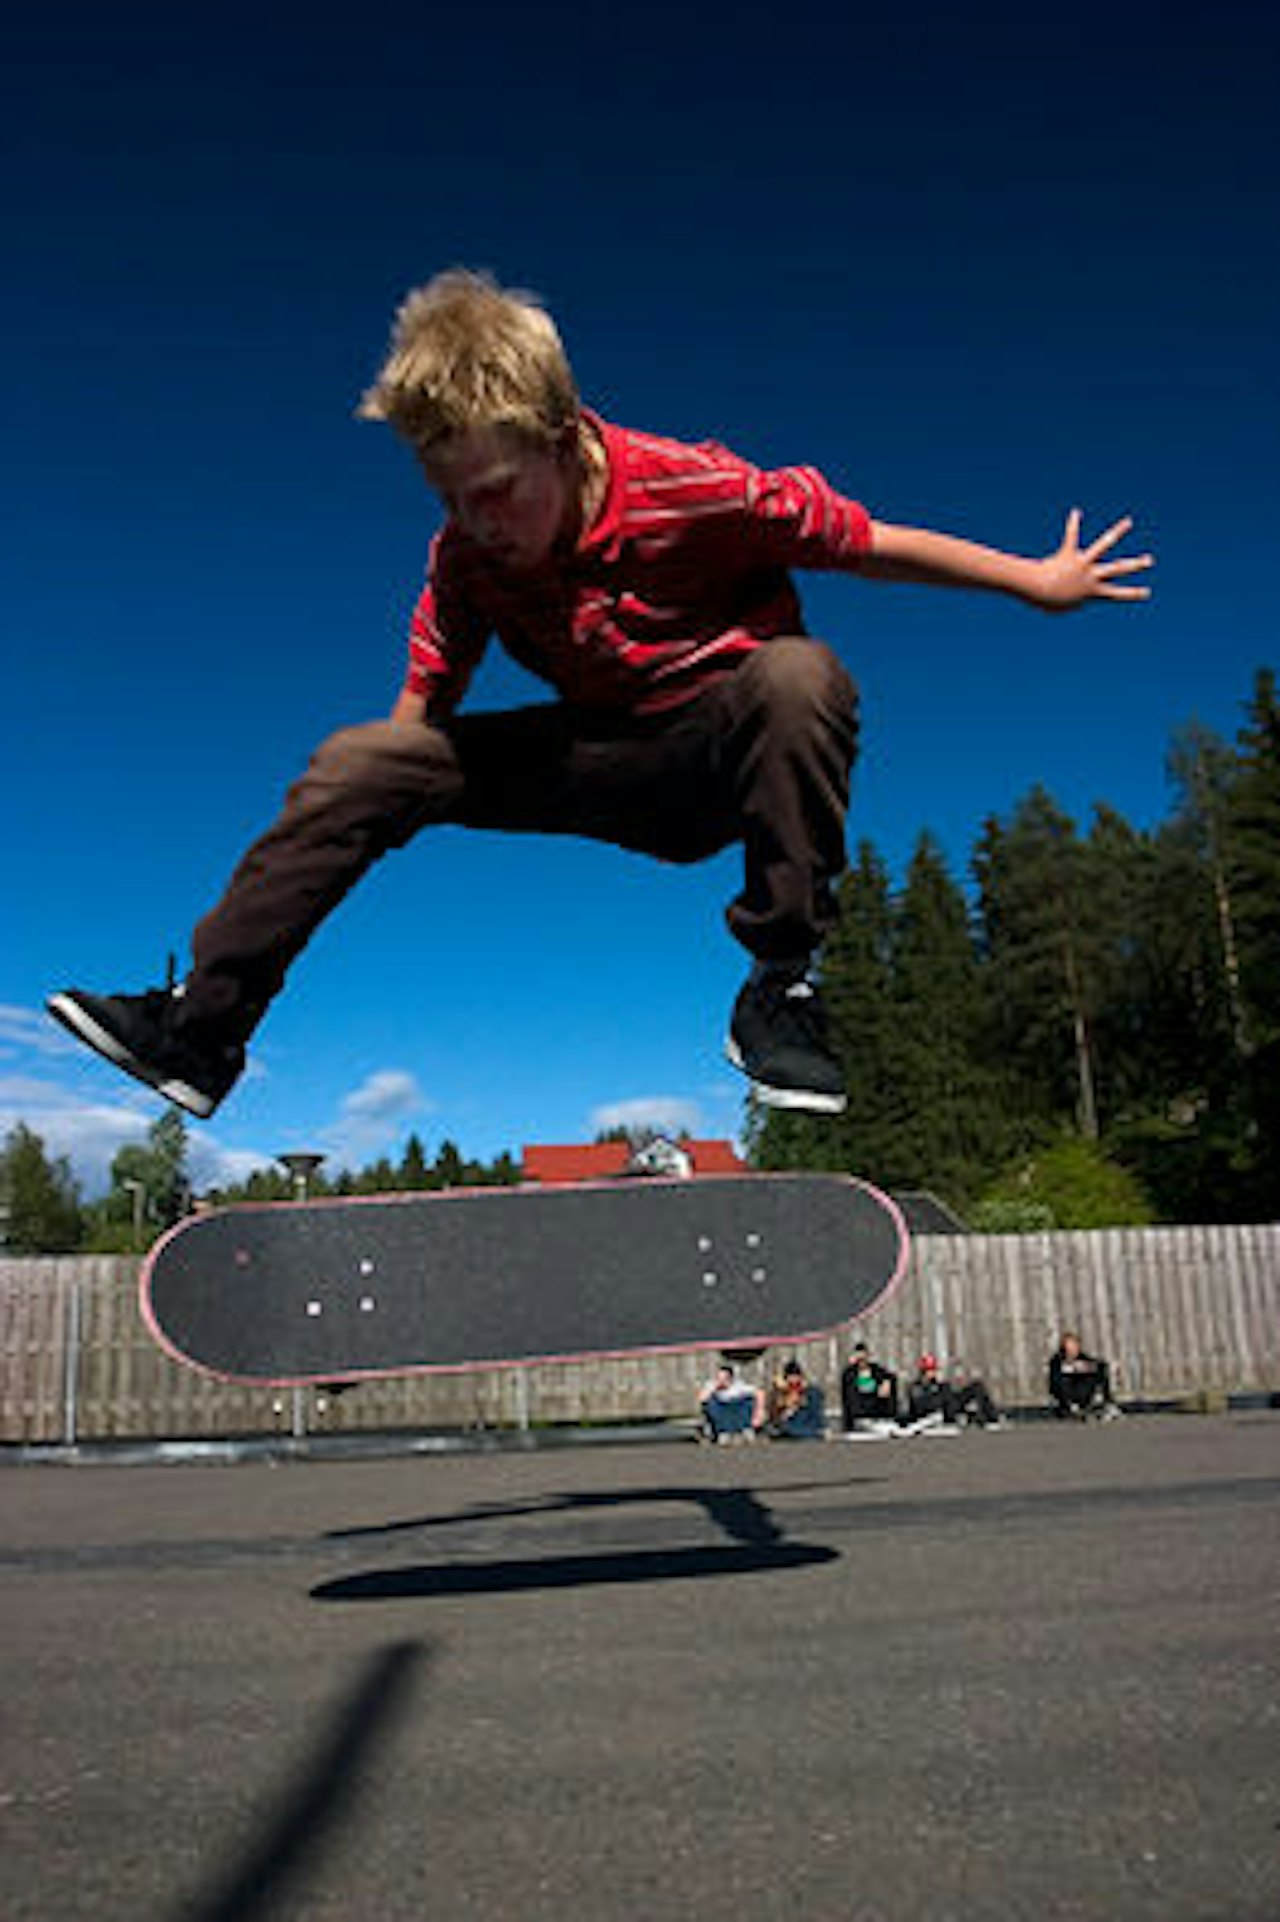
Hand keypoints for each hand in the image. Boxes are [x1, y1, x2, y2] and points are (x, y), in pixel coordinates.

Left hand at [1032, 509, 1153, 612]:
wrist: (1040, 591)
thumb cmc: (1048, 602)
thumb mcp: (1063, 607)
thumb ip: (1070, 600)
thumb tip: (1070, 593)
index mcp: (1093, 592)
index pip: (1118, 594)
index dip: (1133, 594)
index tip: (1147, 592)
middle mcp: (1092, 576)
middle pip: (1119, 568)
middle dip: (1136, 564)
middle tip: (1149, 560)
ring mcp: (1083, 563)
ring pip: (1104, 544)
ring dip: (1118, 532)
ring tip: (1129, 522)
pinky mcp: (1069, 553)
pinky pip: (1072, 536)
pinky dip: (1073, 525)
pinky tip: (1075, 513)